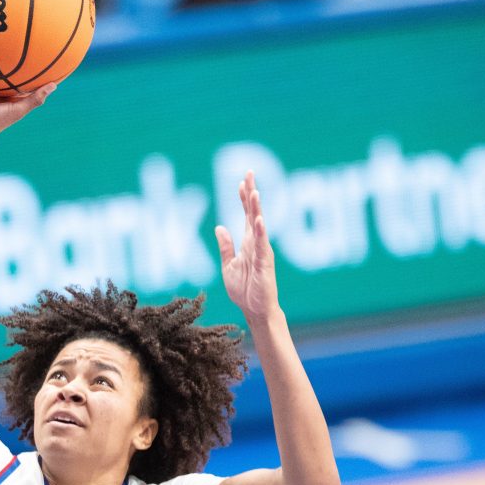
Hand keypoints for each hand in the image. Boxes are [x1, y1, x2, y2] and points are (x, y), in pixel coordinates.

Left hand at [215, 171, 280, 320]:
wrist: (255, 311)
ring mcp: (262, 251)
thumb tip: (220, 226)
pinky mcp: (264, 263)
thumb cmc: (245, 291)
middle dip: (251, 193)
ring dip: (256, 208)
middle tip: (250, 173)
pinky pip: (262, 244)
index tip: (242, 180)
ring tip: (254, 191)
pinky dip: (261, 231)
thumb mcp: (228, 266)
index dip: (244, 197)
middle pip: (254, 212)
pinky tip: (259, 219)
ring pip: (259, 225)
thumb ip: (226, 247)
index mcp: (248, 242)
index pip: (247, 214)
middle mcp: (256, 242)